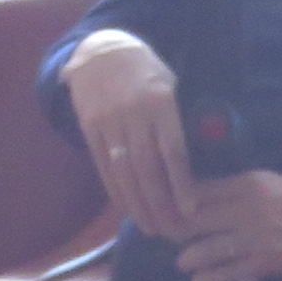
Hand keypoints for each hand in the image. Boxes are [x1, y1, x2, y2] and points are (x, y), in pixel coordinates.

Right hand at [61, 35, 201, 240]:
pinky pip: (101, 163)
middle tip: (170, 231)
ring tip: (149, 226)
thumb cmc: (145, 70)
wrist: (101, 49)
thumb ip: (177, 119)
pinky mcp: (89, 126)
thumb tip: (192, 159)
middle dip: (159, 204)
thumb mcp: (169, 84)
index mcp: (160, 102)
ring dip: (136, 203)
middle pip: (147, 169)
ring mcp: (108, 121)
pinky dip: (114, 188)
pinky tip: (125, 206)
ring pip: (123, 171)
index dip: (181, 184)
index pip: (173, 152)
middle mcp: (133, 114)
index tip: (189, 211)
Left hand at [173, 172, 281, 280]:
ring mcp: (256, 237)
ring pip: (208, 247)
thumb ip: (239, 190)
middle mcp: (246, 208)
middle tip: (166, 237)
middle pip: (195, 218)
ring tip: (182, 261)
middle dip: (175, 229)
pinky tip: (199, 280)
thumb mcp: (271, 183)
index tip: (164, 209)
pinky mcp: (267, 262)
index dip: (175, 202)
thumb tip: (205, 198)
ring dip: (189, 256)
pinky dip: (211, 277)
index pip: (197, 190)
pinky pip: (230, 271)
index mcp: (247, 184)